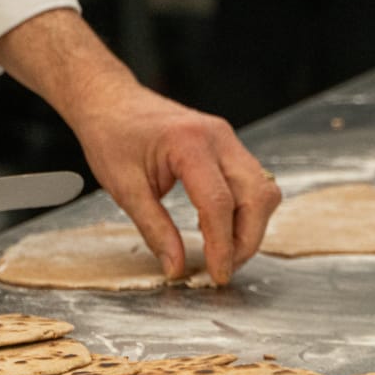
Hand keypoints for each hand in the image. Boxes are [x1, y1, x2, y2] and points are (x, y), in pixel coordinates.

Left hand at [63, 81, 280, 284]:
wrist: (111, 100)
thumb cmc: (112, 136)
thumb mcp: (124, 188)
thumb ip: (154, 229)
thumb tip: (176, 267)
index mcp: (189, 143)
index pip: (219, 202)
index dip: (222, 245)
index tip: (217, 274)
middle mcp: (219, 138)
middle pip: (257, 196)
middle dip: (247, 240)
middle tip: (224, 269)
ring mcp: (229, 140)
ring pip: (263, 191)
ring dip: (251, 226)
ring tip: (223, 250)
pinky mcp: (230, 147)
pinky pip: (254, 183)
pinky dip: (244, 211)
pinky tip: (217, 227)